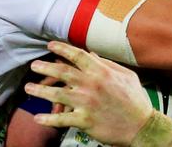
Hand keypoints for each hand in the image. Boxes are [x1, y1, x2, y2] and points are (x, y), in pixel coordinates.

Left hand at [24, 41, 152, 145]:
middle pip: (63, 72)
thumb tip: (92, 55)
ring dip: (40, 90)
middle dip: (45, 67)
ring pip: (57, 94)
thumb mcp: (126, 76)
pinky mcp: (85, 121)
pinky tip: (37, 118)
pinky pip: (62, 119)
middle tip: (34, 65)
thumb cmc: (136, 100)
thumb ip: (108, 64)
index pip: (78, 55)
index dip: (62, 48)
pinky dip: (48, 119)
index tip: (51, 45)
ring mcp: (87, 103)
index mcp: (102, 72)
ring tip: (29, 87)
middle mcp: (92, 85)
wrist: (142, 126)